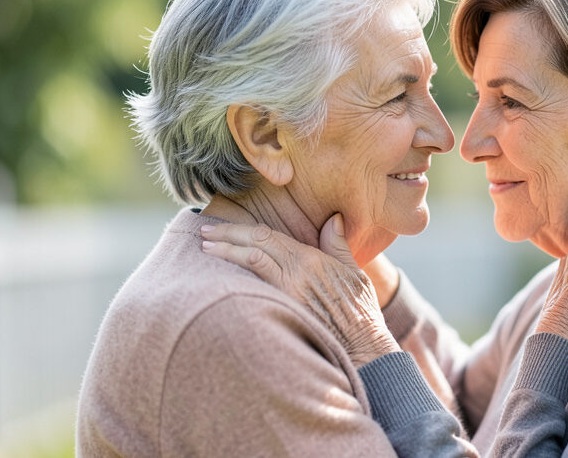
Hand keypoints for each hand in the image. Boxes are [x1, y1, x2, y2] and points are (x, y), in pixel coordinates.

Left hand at [201, 214, 398, 366]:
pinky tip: (222, 275)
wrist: (363, 347)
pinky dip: (237, 277)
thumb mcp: (355, 273)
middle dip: (227, 236)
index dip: (243, 230)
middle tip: (204, 233)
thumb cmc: (361, 313)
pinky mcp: (285, 310)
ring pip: (252, 263)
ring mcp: (289, 291)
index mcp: (312, 259)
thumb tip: (332, 219)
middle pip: (255, 245)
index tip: (223, 228)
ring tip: (206, 249)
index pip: (269, 236)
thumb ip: (338, 245)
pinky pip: (256, 287)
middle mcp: (298, 271)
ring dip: (226, 253)